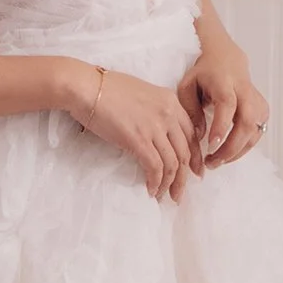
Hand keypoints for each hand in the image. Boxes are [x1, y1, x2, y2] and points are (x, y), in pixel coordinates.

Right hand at [61, 62, 200, 199]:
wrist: (87, 87)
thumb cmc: (107, 89)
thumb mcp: (143, 94)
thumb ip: (156, 111)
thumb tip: (158, 133)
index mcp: (170, 101)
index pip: (192, 133)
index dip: (195, 156)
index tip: (194, 170)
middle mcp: (168, 113)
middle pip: (185, 151)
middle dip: (185, 176)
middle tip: (180, 192)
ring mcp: (154, 126)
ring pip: (173, 163)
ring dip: (171, 184)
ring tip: (165, 196)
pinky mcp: (138, 139)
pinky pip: (155, 167)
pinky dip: (155, 182)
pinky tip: (151, 190)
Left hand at [178, 47, 269, 169]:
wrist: (227, 60)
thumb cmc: (204, 73)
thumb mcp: (188, 86)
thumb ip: (190, 110)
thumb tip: (199, 136)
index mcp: (225, 82)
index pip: (228, 105)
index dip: (221, 126)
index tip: (211, 145)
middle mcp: (245, 91)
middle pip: (246, 122)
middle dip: (230, 147)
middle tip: (211, 162)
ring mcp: (257, 102)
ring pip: (254, 132)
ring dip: (236, 152)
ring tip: (216, 161)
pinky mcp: (263, 111)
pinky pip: (256, 134)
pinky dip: (243, 148)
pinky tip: (227, 153)